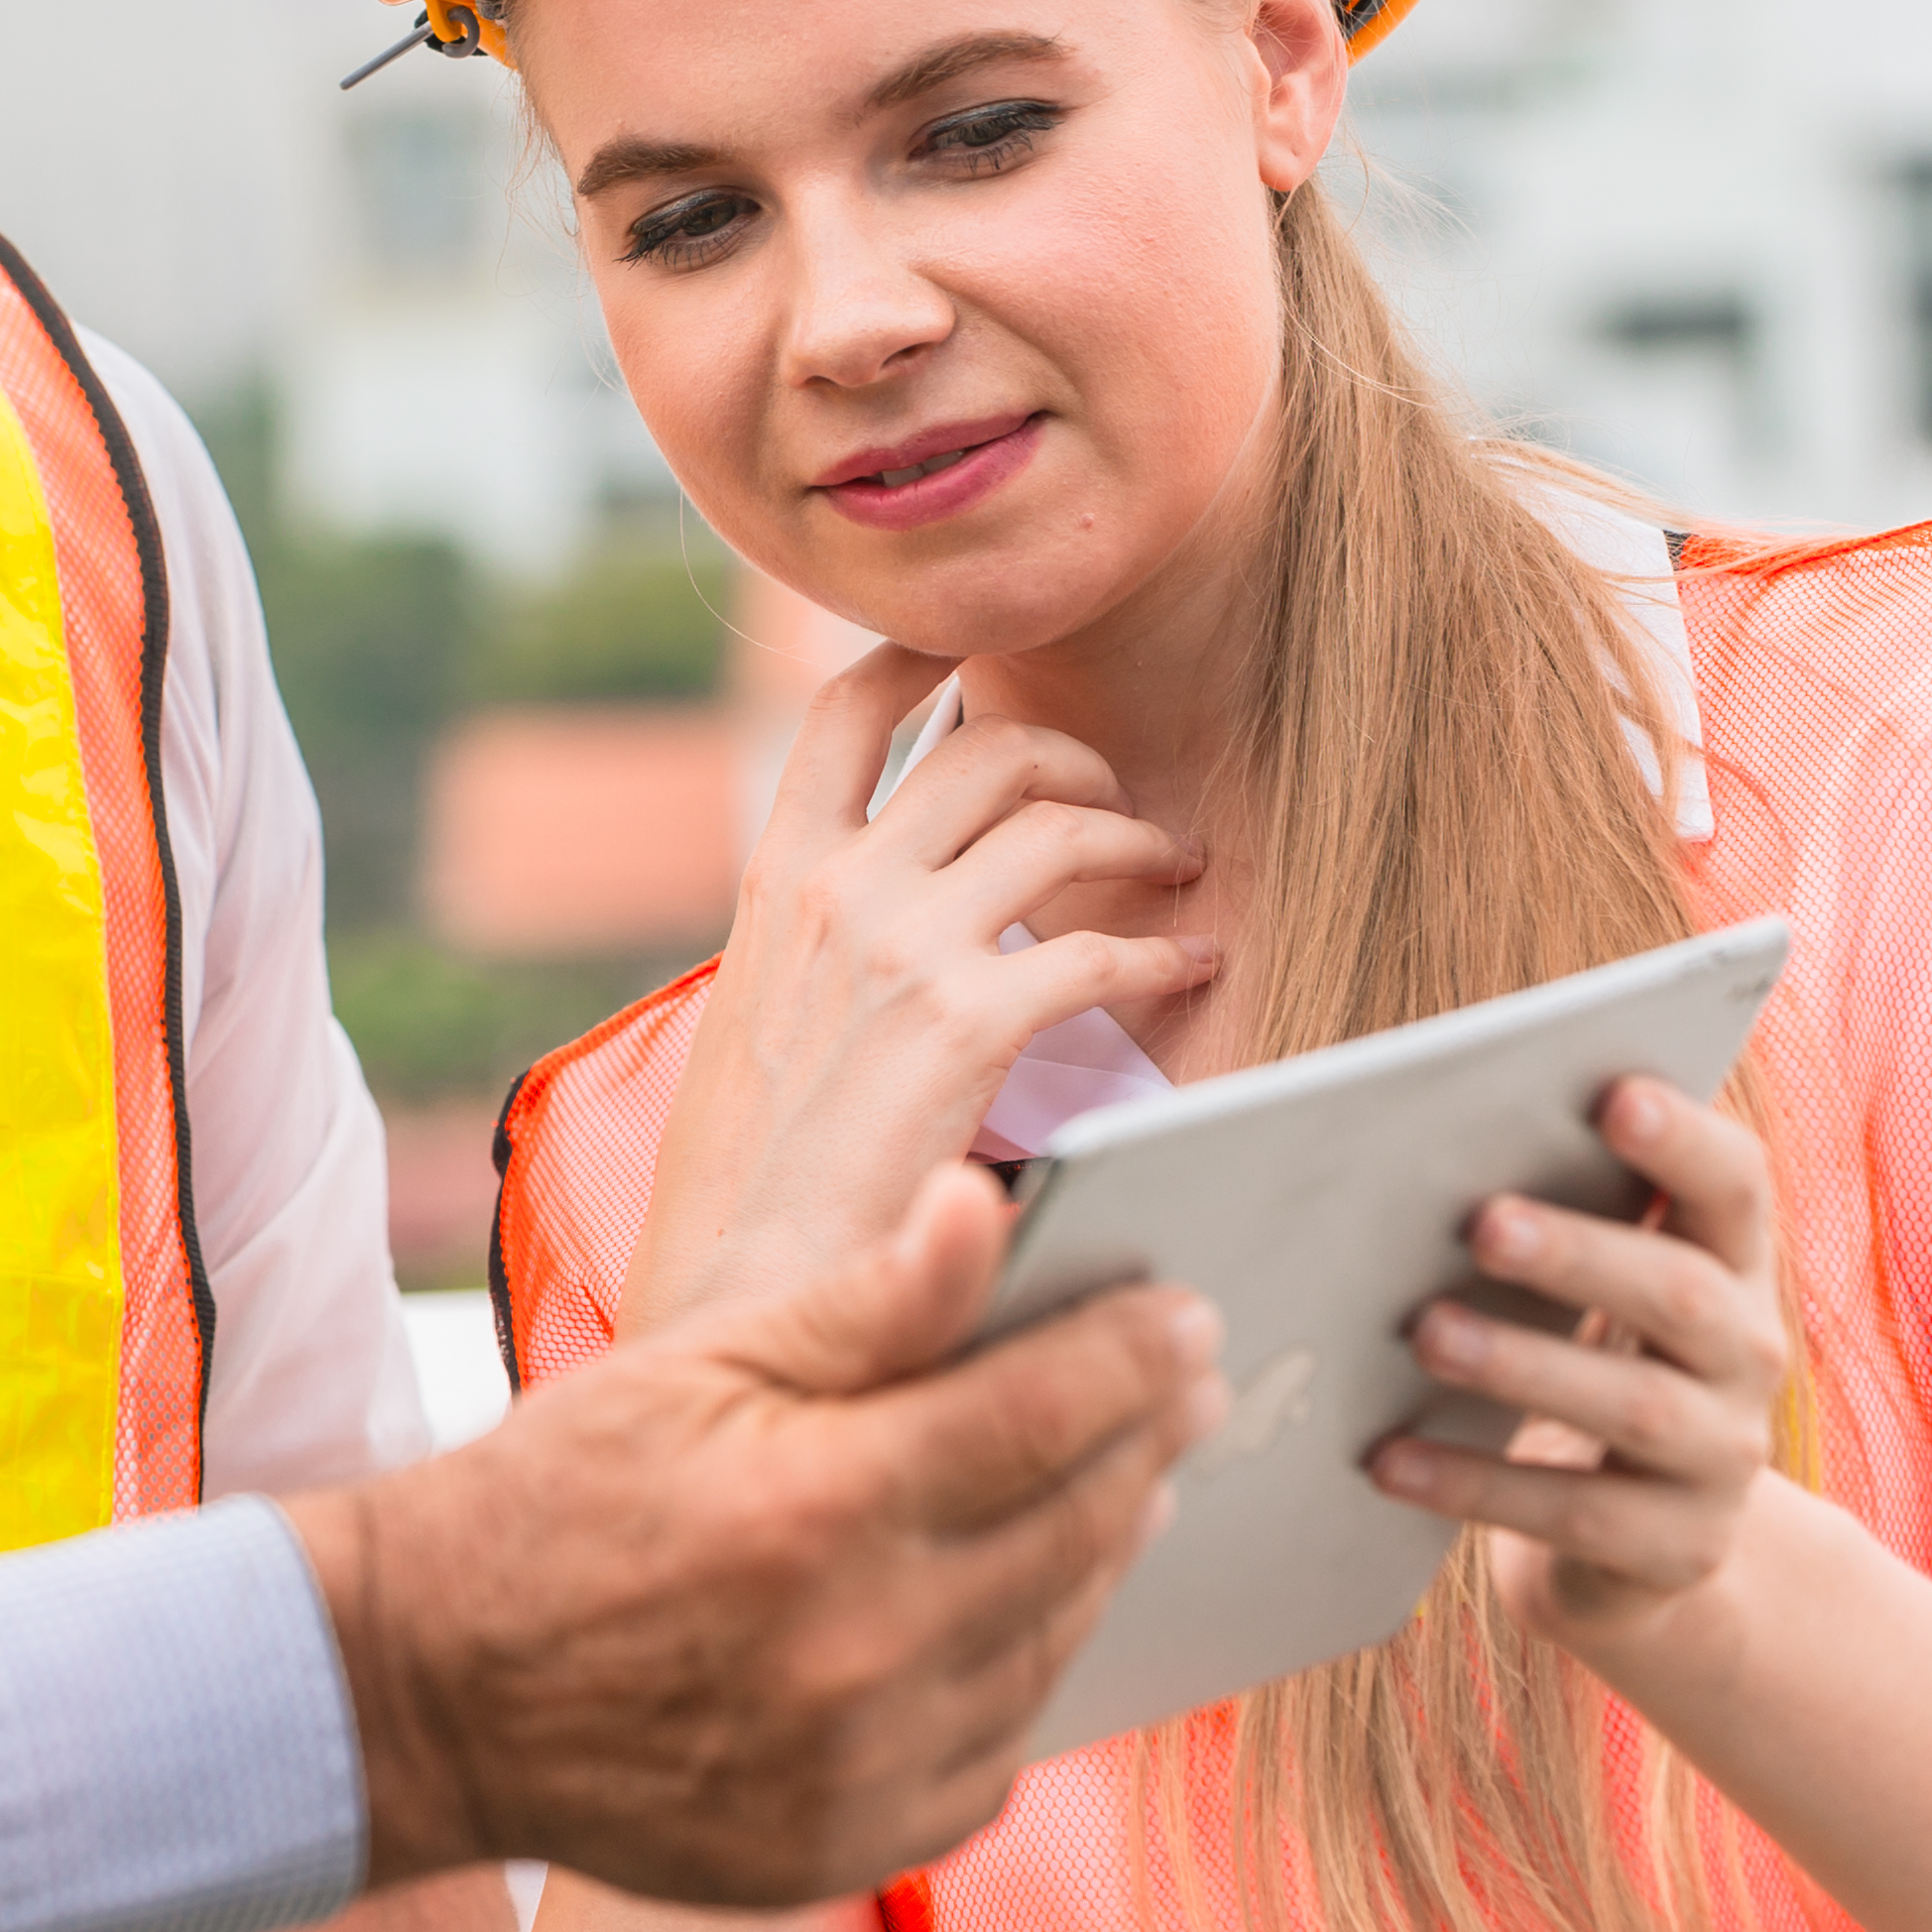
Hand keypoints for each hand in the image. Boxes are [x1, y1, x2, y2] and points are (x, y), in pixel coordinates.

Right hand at [289, 1163, 1222, 1909]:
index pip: (1043, 1414)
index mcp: (819, 1507)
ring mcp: (865, 1768)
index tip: (1185, 1313)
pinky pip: (1001, 1748)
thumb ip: (864, 1303)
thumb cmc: (553, 1498)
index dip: (1131, 1355)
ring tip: (1124, 1479)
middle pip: (1079, 1528)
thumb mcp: (692, 1365)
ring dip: (1105, 1549)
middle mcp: (862, 1650)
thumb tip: (989, 1208)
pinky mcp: (857, 1846)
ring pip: (1056, 1641)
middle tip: (1182, 1379)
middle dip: (1145, 1439)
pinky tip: (1024, 1603)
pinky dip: (1028, 1668)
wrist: (427, 1694)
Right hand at [630, 647, 1211, 1321]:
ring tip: (1170, 868)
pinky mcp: (963, 1024)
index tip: (978, 651)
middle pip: (981, 748)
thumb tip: (893, 919)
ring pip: (1051, 821)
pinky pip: (1097, 945)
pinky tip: (1191, 964)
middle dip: (1070, 758)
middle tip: (1108, 803)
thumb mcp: (756, 1016)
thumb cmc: (752, 1178)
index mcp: (772, 878)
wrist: (740, 1279)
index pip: (844, 711)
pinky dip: (1162, 945)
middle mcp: (832, 886)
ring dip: (1133, 831)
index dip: (919, 655)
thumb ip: (819, 945)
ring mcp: (897, 947)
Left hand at [1368, 1075, 1787, 1679]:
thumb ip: (1530, 1216)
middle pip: (1681, 1292)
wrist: (1633, 1543)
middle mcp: (1747, 1353)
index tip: (1614, 1095)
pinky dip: (1475, 1483)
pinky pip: (1576, 1513)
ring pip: (1634, 1404)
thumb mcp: (1578, 1291)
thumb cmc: (1575, 1361)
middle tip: (1482, 1223)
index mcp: (1727, 1262)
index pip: (1733, 1186)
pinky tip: (1389, 1461)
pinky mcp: (1679, 1545)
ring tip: (1427, 1334)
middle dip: (1581, 1254)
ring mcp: (1723, 1455)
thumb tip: (1389, 1143)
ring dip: (1525, 1365)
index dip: (1683, 1140)